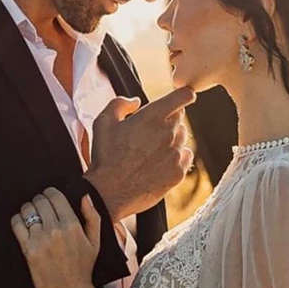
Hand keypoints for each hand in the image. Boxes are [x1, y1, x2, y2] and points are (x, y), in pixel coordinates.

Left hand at [10, 188, 100, 287]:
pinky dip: (17, 220)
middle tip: (40, 207)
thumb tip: (84, 196)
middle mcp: (55, 230)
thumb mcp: (95, 242)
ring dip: (28, 209)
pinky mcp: (28, 250)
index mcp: (72, 225)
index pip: (55, 196)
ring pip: (27, 210)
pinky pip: (17, 224)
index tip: (49, 198)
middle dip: (39, 201)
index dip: (50, 193)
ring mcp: (40, 240)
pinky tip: (22, 223)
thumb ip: (92, 217)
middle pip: (40, 201)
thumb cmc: (83, 268)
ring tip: (31, 216)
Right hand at [85, 87, 195, 220]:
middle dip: (168, 120)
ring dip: (172, 139)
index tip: (183, 97)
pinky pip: (186, 157)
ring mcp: (175, 153)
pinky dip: (177, 157)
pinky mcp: (178, 172)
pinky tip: (160, 162)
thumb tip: (135, 101)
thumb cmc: (105, 157)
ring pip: (182, 137)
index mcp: (152, 116)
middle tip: (150, 131)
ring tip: (151, 150)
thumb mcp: (103, 122)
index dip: (184, 94)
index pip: (184, 96)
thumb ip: (119, 104)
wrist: (109, 193)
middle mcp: (168, 133)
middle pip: (179, 118)